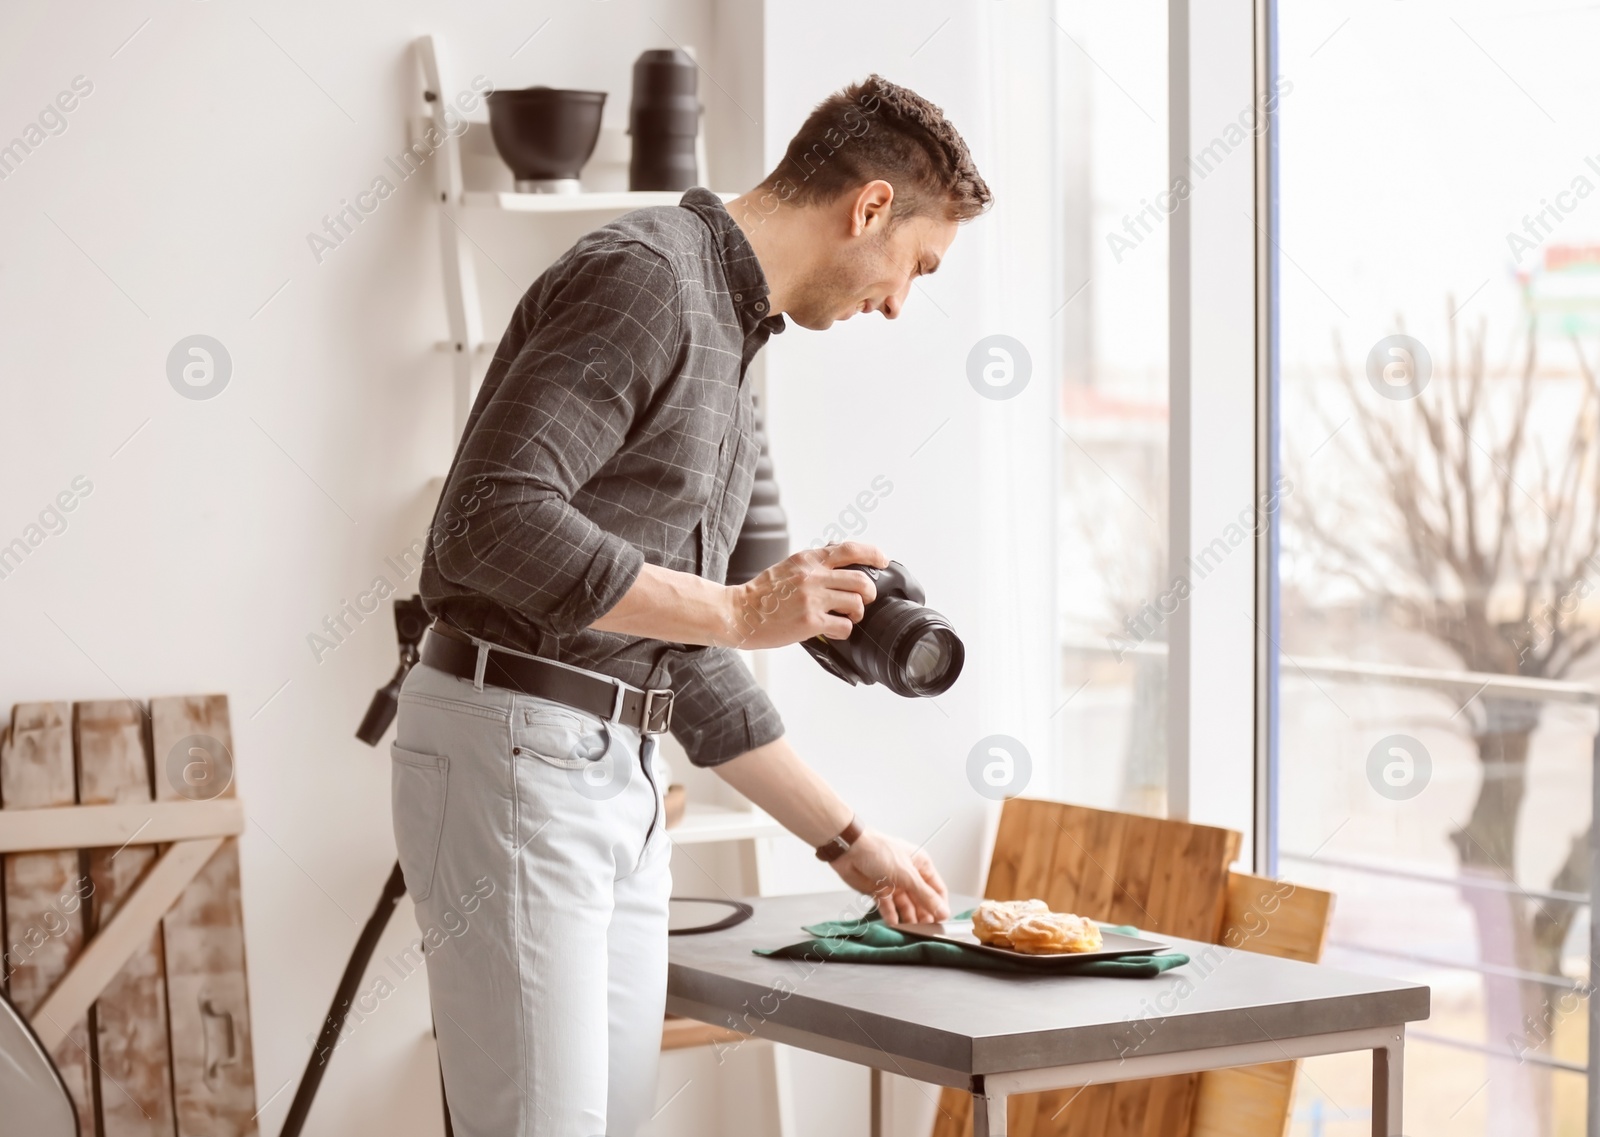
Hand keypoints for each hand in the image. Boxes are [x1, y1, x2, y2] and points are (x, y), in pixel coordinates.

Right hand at [723, 542, 888, 649]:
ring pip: (857, 604)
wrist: (737, 613)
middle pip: (862, 580)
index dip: (873, 554)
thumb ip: (813, 565)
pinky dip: (843, 631)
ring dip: (856, 614)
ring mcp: (813, 599)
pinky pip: (844, 626)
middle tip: (863, 600)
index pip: (849, 550)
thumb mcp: (787, 567)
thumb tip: (839, 568)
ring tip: (845, 618)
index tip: (882, 560)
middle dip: (869, 593)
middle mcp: (813, 576)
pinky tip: (832, 631)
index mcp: (808, 560)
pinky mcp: (810, 622)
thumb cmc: (760, 594)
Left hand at [830, 828, 949, 924]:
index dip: (940, 905)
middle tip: (926, 929)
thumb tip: (943, 911)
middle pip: (921, 900)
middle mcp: (908, 874)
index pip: (936, 889)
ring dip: (908, 917)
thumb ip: (925, 896)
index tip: (942, 921)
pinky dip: (891, 915)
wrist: (849, 850)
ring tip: (910, 928)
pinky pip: (888, 907)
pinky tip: (893, 922)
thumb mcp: (907, 875)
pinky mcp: (878, 890)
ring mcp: (893, 883)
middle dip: (924, 914)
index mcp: (920, 864)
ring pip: (905, 905)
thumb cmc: (879, 851)